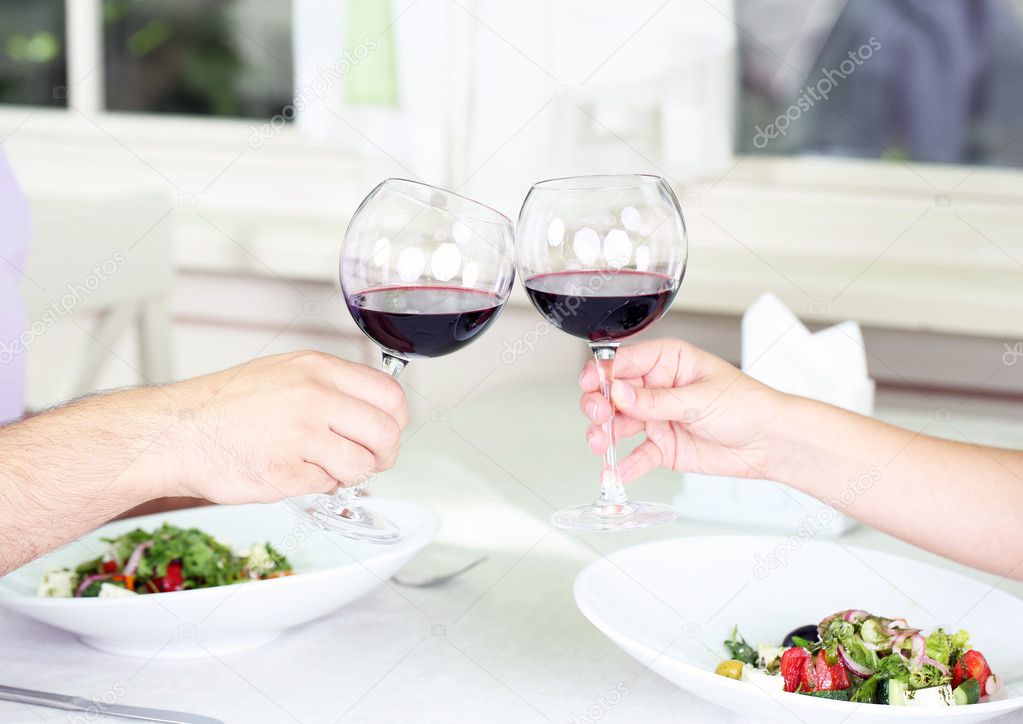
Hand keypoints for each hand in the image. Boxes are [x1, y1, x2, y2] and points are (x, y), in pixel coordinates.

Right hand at [164, 351, 406, 503]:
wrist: (175, 432)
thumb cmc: (225, 406)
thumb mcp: (284, 373)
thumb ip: (331, 388)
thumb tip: (375, 412)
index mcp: (317, 368)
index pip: (389, 394)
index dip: (395, 421)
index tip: (387, 431)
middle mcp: (314, 397)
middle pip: (385, 433)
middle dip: (385, 454)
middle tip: (371, 461)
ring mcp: (301, 435)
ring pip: (361, 465)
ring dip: (350, 474)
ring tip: (323, 466)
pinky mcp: (287, 472)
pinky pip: (326, 486)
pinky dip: (316, 485)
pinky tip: (290, 471)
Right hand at [579, 338, 783, 481]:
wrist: (770, 442)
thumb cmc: (746, 405)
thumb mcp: (698, 398)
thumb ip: (655, 400)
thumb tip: (618, 394)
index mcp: (667, 361)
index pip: (624, 361)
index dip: (603, 372)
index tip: (591, 384)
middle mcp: (656, 388)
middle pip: (613, 394)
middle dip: (599, 404)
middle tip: (598, 415)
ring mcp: (657, 418)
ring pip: (619, 425)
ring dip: (605, 435)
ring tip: (600, 444)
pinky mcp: (663, 447)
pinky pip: (637, 456)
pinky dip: (625, 465)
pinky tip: (615, 472)